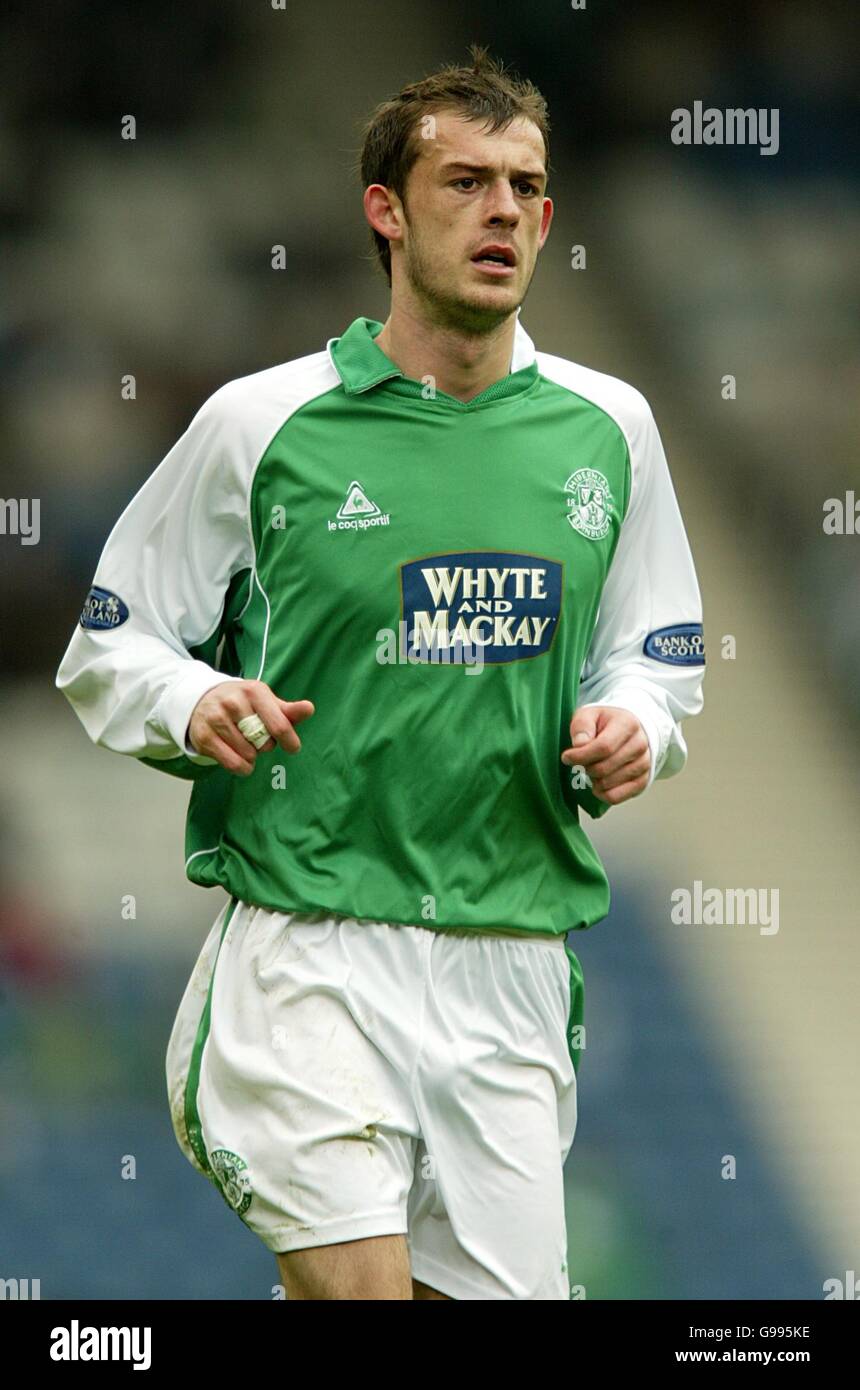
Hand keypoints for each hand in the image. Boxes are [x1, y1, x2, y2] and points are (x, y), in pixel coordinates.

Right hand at [187, 680, 314, 775]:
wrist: (202, 700)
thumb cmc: (243, 704)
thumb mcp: (266, 702)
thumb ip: (289, 710)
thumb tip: (309, 709)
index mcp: (254, 691)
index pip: (279, 724)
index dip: (290, 741)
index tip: (293, 748)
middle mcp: (233, 702)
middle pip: (264, 743)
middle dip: (265, 745)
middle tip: (256, 736)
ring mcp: (216, 718)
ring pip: (248, 755)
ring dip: (251, 756)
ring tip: (244, 742)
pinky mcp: (204, 736)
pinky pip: (233, 763)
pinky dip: (241, 767)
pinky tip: (239, 758)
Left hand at [561, 706, 649, 804]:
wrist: (627, 730)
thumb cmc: (604, 722)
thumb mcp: (589, 714)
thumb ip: (582, 727)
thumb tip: (580, 745)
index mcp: (628, 724)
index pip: (603, 748)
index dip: (581, 756)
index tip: (567, 757)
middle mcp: (640, 745)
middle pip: (603, 768)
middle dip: (585, 767)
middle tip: (580, 762)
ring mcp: (644, 765)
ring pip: (607, 784)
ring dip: (592, 780)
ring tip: (592, 767)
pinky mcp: (641, 781)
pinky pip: (615, 797)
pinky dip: (601, 794)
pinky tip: (597, 783)